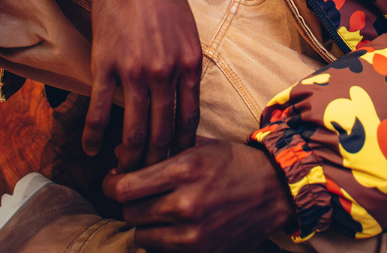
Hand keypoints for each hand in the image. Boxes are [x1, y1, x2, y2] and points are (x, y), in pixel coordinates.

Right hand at [82, 0, 201, 171]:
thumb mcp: (188, 32)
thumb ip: (186, 67)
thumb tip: (181, 102)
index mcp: (190, 64)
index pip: (188, 121)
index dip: (180, 149)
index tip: (174, 166)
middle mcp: (165, 73)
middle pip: (161, 133)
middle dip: (154, 163)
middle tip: (146, 181)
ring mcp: (134, 71)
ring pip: (132, 130)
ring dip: (126, 158)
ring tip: (121, 174)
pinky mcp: (105, 65)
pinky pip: (97, 110)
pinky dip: (92, 136)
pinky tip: (90, 151)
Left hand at [103, 140, 295, 251]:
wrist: (274, 189)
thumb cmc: (234, 162)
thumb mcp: (199, 145)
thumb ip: (160, 149)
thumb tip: (117, 152)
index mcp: (185, 169)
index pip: (125, 187)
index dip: (112, 184)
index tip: (114, 180)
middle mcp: (186, 203)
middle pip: (129, 212)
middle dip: (130, 202)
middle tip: (139, 195)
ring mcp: (194, 233)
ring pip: (142, 236)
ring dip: (145, 223)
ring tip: (158, 211)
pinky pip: (163, 251)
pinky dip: (162, 240)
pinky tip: (173, 226)